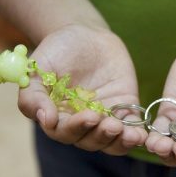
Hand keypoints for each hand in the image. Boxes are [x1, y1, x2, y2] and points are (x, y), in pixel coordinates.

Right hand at [18, 24, 146, 154]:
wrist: (85, 34)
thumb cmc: (57, 51)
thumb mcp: (39, 67)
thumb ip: (34, 94)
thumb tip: (45, 119)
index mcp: (57, 117)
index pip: (64, 132)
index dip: (76, 128)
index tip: (89, 116)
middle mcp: (80, 123)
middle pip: (90, 140)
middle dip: (101, 135)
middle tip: (111, 125)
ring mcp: (104, 119)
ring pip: (111, 141)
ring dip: (120, 142)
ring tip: (130, 135)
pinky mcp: (125, 110)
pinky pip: (131, 129)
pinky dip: (136, 135)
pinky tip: (142, 135)